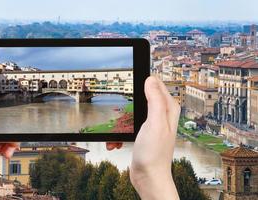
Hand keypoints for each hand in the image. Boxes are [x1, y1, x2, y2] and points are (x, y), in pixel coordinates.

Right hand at [107, 76, 179, 199]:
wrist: (148, 176)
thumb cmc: (154, 154)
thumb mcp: (155, 123)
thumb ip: (155, 100)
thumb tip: (150, 79)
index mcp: (168, 108)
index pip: (157, 84)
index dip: (144, 81)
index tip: (131, 82)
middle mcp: (162, 114)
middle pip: (141, 97)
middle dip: (128, 104)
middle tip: (120, 110)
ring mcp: (152, 123)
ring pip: (131, 111)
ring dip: (122, 120)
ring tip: (117, 130)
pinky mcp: (143, 132)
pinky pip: (128, 125)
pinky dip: (121, 132)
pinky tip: (117, 140)